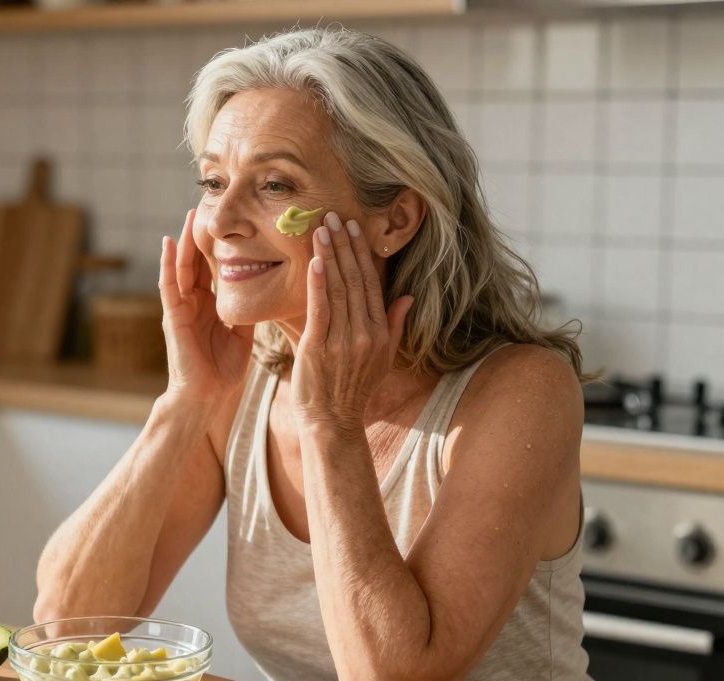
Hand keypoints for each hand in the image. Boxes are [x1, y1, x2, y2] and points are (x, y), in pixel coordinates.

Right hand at [158, 209, 254, 406]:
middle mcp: (193, 303)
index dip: (220, 246)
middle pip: (198, 262)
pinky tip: (169, 242)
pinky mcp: (173, 317)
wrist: (207, 398)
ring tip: (190, 215)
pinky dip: (167, 263)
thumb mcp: (242, 334)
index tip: (231, 222)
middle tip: (208, 206)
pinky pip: (168, 285)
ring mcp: (181, 308)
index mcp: (210, 306)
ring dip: (185, 241)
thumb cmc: (223, 372)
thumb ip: (247, 310)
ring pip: (182, 267)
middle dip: (202, 235)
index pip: (215, 269)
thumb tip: (265, 289)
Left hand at [292, 212, 413, 429]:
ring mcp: (343, 342)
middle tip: (334, 217)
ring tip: (321, 229)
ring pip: (338, 290)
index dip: (363, 254)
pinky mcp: (318, 348)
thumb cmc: (352, 389)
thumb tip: (409, 296)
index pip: (372, 284)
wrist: (332, 421)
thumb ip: (394, 325)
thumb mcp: (382, 358)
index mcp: (380, 333)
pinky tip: (315, 261)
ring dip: (329, 256)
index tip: (355, 228)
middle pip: (355, 281)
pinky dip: (318, 284)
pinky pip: (320, 309)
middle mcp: (365, 335)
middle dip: (345, 246)